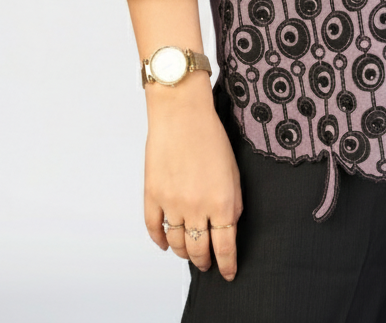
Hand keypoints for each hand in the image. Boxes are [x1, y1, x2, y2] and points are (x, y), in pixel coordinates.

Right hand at [143, 77, 242, 280]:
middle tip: (208, 264)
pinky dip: (160, 240)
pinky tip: (166, 243)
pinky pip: (154, 228)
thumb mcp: (233, 169)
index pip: (225, 246)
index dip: (227, 263)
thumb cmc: (210, 135)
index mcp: (222, 202)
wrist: (181, 113)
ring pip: (177, 243)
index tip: (228, 272)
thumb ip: (233, 201)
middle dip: (205, 262)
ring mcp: (172, 203)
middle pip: (199, 249)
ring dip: (184, 253)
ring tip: (189, 253)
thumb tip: (229, 224)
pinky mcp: (152, 195)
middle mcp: (197, 208)